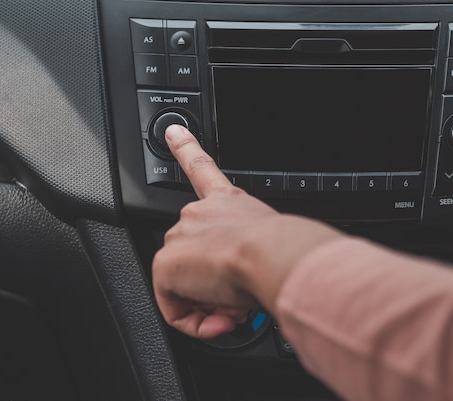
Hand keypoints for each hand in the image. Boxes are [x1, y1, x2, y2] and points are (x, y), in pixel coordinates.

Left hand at [152, 125, 341, 338]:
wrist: (274, 255)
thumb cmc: (285, 249)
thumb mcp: (275, 242)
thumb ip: (258, 256)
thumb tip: (248, 286)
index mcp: (228, 202)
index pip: (203, 170)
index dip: (187, 147)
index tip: (172, 130)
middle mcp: (200, 214)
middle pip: (196, 255)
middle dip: (218, 283)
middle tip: (243, 295)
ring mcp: (181, 237)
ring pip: (188, 283)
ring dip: (214, 302)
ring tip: (237, 304)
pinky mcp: (167, 265)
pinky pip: (171, 304)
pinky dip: (194, 322)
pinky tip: (217, 320)